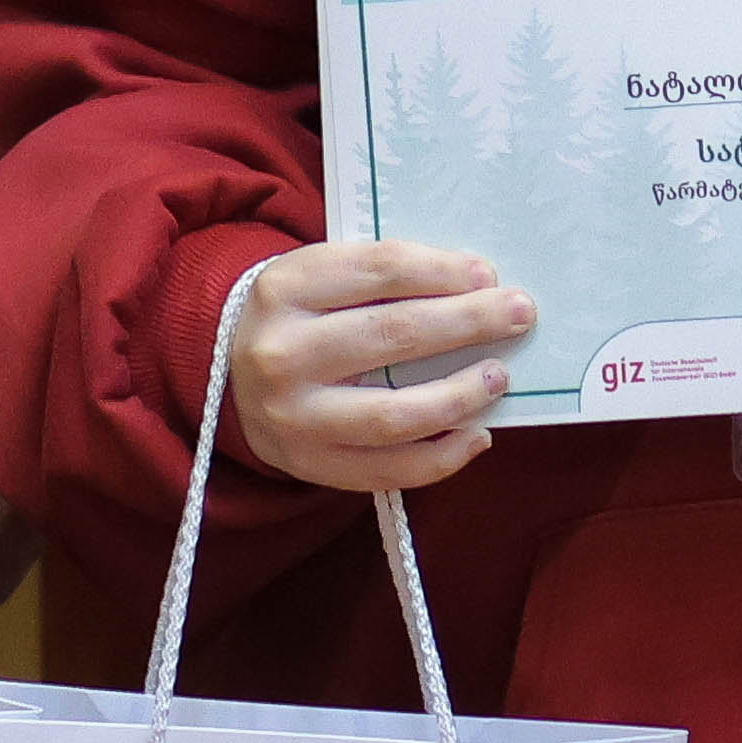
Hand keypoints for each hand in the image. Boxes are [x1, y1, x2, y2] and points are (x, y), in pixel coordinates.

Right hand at [222, 242, 534, 497]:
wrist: (222, 372)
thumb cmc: (296, 316)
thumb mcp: (318, 277)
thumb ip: (381, 278)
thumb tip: (476, 287)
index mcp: (284, 288)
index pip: (378, 271)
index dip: (441, 271)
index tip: (486, 275)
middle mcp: (282, 353)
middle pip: (392, 336)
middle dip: (467, 323)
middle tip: (519, 314)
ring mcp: (293, 417)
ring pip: (394, 414)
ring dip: (460, 395)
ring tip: (498, 376)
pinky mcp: (309, 465)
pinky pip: (389, 471)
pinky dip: (443, 456)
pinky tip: (478, 433)